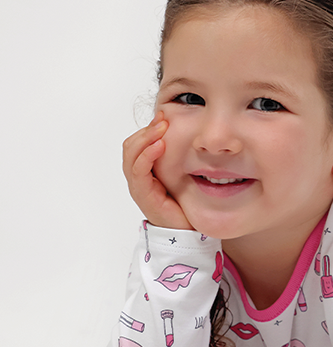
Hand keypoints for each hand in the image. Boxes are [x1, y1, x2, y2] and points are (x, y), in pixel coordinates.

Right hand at [123, 112, 193, 229]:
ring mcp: (139, 186)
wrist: (186, 230)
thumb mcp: (182, 174)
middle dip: (146, 130)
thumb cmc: (185, 203)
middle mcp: (139, 177)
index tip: (163, 115)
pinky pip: (138, 171)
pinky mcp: (144, 195)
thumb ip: (180, 157)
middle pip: (130, 146)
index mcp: (146, 171)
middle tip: (162, 119)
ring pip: (131, 155)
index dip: (148, 128)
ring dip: (146, 138)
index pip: (138, 143)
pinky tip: (159, 146)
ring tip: (160, 128)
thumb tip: (188, 134)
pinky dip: (147, 155)